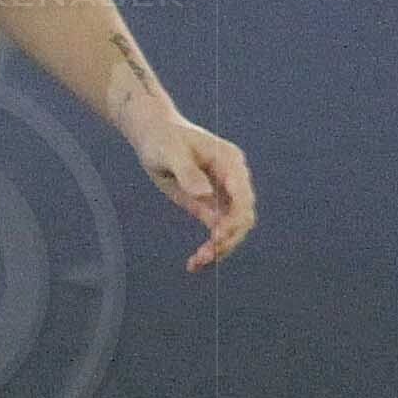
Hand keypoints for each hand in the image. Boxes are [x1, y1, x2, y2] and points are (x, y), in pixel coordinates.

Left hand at [126, 107, 253, 269]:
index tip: (217, 235)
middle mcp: (233, 180)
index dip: (234, 219)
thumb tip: (205, 194)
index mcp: (230, 163)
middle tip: (204, 256)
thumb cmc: (163, 138)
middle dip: (228, 238)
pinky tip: (195, 262)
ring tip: (196, 263)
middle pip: (243, 216)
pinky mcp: (210, 204)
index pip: (243, 197)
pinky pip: (217, 228)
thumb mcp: (170, 152)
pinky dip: (211, 245)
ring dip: (220, 247)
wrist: (154, 134)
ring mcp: (224, 193)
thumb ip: (188, 172)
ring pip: (233, 227)